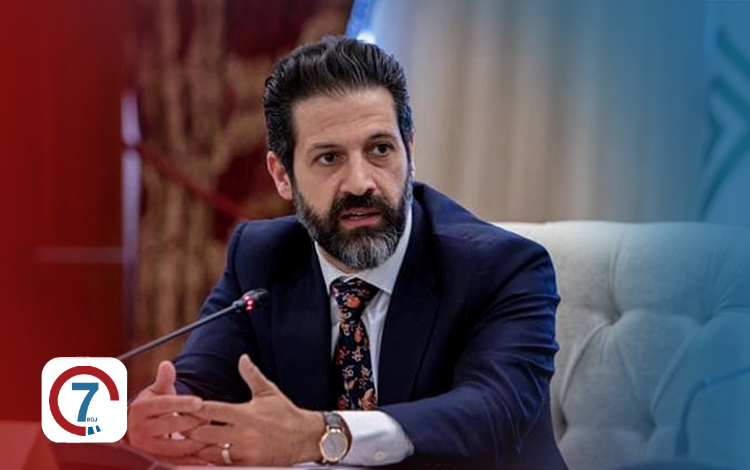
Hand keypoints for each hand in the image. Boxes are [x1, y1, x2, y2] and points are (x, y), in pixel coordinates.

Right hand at [127, 360, 210, 464]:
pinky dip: (190, 460)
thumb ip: (164, 379)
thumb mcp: (155, 392)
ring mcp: (145, 447)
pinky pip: (174, 461)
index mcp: (140, 409)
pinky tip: (206, 458)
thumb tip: (167, 364)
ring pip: (172, 446)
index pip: (164, 404)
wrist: (135, 429)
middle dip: (192, 422)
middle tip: (209, 419)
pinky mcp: (154, 459)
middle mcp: (139, 429)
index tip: (200, 402)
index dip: (182, 403)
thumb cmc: (151, 407)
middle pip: (169, 425)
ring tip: (210, 436)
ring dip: (193, 442)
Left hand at [186, 354, 324, 465]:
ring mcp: (245, 451)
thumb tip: (243, 358)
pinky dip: (213, 460)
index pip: (212, 410)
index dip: (194, 409)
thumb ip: (252, 375)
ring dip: (199, 447)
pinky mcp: (248, 465)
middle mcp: (243, 433)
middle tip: (179, 427)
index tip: (183, 407)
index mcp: (245, 414)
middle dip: (190, 430)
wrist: (304, 438)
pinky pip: (223, 465)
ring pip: (211, 452)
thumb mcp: (268, 392)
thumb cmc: (285, 414)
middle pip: (205, 433)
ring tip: (187, 443)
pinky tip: (205, 454)